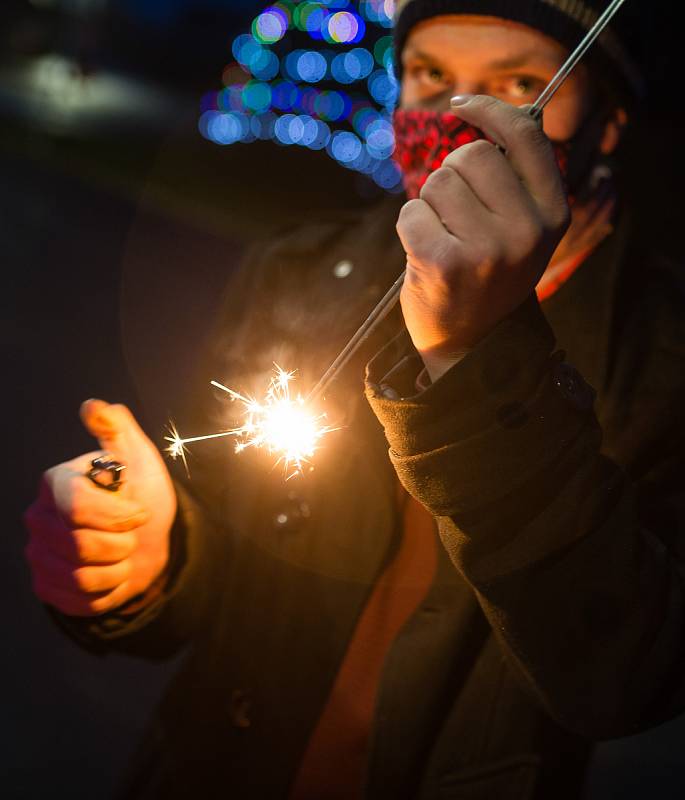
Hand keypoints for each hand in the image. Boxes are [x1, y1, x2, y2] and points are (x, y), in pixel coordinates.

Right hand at [24, 400, 176, 616]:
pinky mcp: (46, 586)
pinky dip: (109, 592)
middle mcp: (37, 519)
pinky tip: (115, 573)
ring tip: (123, 553)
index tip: (140, 512)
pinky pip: (80, 602)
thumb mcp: (137, 456)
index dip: (117, 516)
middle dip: (121, 543)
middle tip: (132, 535)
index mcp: (54, 483)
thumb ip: (117, 430)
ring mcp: (38, 555)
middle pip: (80, 545)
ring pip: (81, 577)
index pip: (76, 507)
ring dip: (118, 569)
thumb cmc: (140, 493)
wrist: (147, 537)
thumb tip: (94, 406)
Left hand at [396, 95, 569, 380]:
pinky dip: (409, 227)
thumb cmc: (489, 276)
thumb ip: (515, 179)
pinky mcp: (444, 263)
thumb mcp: (523, 230)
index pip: (526, 136)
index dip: (490, 110)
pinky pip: (411, 212)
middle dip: (452, 177)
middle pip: (471, 155)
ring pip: (437, 182)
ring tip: (445, 242)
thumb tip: (493, 114)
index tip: (461, 104)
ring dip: (430, 207)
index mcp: (552, 214)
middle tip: (457, 220)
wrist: (472, 345)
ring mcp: (487, 249)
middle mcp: (527, 231)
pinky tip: (423, 254)